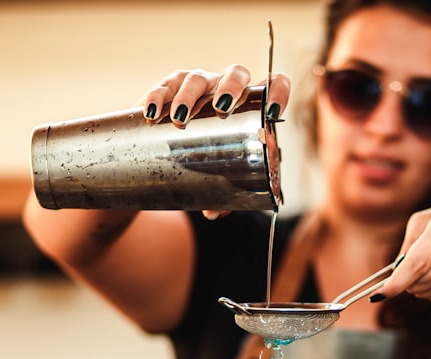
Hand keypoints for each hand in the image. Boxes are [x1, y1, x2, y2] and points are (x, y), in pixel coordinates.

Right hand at [138, 66, 290, 219]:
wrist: (168, 148)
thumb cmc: (205, 160)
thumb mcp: (218, 174)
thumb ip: (222, 194)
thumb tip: (214, 213)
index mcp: (249, 105)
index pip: (273, 85)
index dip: (277, 91)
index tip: (272, 112)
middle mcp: (226, 88)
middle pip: (236, 74)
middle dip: (230, 88)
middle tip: (221, 109)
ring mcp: (199, 84)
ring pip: (198, 79)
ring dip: (189, 96)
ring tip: (180, 118)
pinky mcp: (169, 86)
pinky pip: (164, 87)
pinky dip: (158, 98)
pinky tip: (153, 113)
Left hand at [377, 205, 430, 305]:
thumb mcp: (427, 220)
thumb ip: (408, 243)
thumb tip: (394, 273)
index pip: (417, 264)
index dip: (396, 282)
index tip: (381, 293)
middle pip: (420, 282)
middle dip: (407, 280)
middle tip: (412, 268)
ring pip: (429, 293)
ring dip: (421, 286)